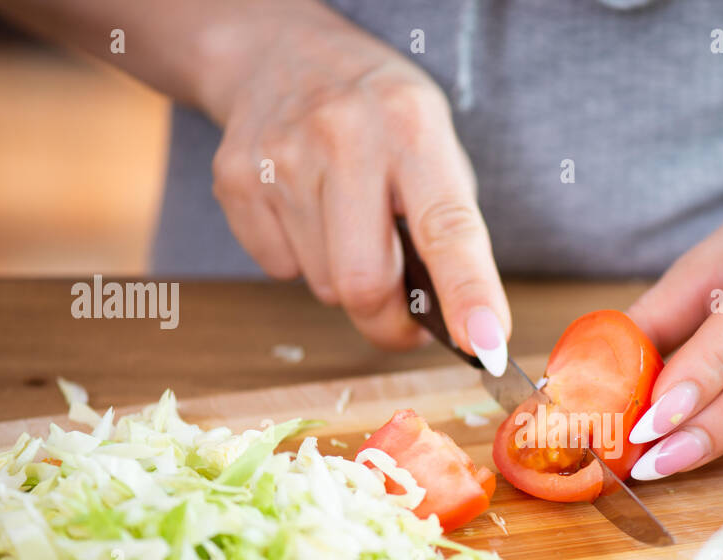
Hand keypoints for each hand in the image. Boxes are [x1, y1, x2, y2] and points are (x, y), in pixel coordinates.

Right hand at [203, 5, 508, 369]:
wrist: (278, 54)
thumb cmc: (377, 118)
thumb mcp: (434, 146)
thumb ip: (449, 228)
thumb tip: (463, 322)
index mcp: (412, 125)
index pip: (447, 228)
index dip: (468, 293)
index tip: (485, 342)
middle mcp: (344, 135)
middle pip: (366, 283)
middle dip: (390, 322)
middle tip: (406, 320)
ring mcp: (282, 157)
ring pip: (324, 286)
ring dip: (345, 280)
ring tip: (348, 225)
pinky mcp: (237, 180)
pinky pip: (279, 268)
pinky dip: (301, 260)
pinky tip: (306, 210)